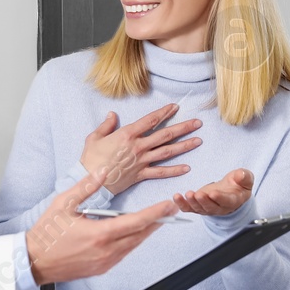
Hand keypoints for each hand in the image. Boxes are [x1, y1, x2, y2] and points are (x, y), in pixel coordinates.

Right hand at [26, 170, 174, 285]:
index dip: (156, 213)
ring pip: (134, 246)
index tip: (169, 205)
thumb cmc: (47, 233)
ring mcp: (105, 262)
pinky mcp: (102, 269)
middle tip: (171, 210)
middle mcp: (107, 251)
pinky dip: (133, 242)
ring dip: (146, 232)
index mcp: (100, 234)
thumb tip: (103, 171)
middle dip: (157, 222)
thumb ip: (86, 187)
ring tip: (157, 220)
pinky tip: (135, 233)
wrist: (34, 261)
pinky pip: (124, 254)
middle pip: (141, 235)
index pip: (137, 222)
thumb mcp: (63, 203)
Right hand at [81, 104, 201, 195]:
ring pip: (167, 152)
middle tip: (198, 123)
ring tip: (198, 141)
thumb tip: (112, 114)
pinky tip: (187, 167)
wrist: (90, 181)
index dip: (164, 112)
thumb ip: (106, 125)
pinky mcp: (141, 175)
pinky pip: (160, 172)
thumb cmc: (90, 159)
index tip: (175, 107)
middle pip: (165, 135)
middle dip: (183, 128)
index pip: (150, 120)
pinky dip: (174, 170)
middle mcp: (138, 146)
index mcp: (127, 134)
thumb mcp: (94, 137)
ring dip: (184, 146)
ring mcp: (141, 161)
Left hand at [171, 169, 252, 216]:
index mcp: (233, 200)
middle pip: (211, 207)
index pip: (226, 201)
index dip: (220, 198)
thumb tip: (241, 175)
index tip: (213, 193)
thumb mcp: (245, 178)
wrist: (231, 191)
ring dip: (192, 202)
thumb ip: (244, 177)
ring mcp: (207, 208)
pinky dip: (181, 204)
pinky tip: (176, 197)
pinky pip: (188, 208)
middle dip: (203, 201)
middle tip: (198, 194)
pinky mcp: (198, 206)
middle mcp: (220, 207)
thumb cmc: (238, 184)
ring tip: (187, 194)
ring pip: (199, 208)